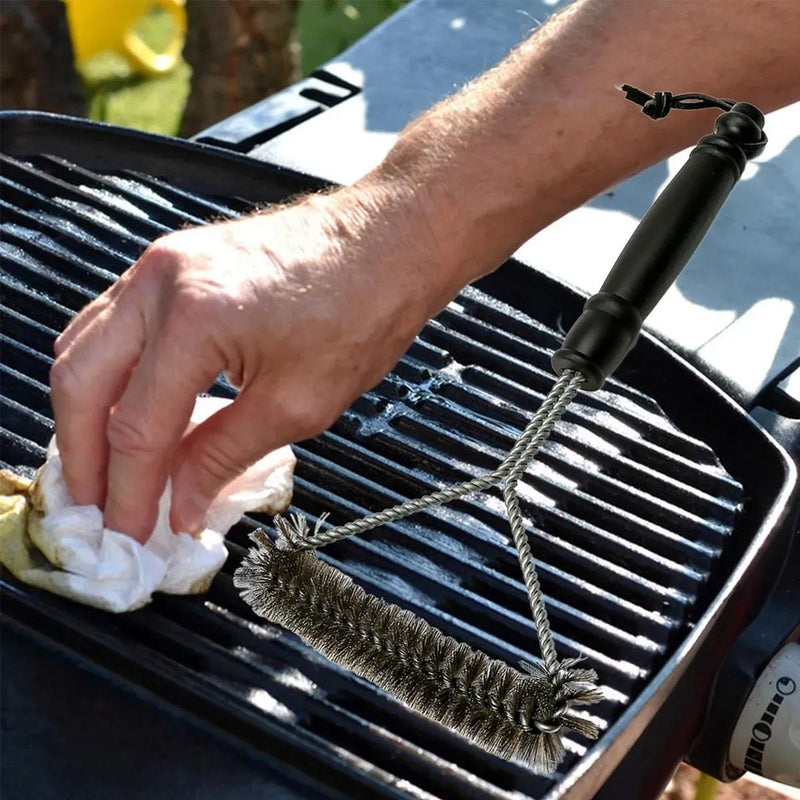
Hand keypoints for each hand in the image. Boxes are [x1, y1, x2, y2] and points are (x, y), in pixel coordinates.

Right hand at [50, 180, 451, 541]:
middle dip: (82, 455)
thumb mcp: (299, 403)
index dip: (129, 491)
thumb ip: (223, 455)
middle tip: (97, 507)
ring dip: (88, 413)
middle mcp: (161, 283)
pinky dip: (111, 374)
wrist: (390, 240)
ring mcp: (162, 265)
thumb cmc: (363, 307)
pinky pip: (113, 324)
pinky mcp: (174, 262)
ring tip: (105, 467)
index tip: (130, 532)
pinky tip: (127, 408)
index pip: (136, 428)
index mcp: (193, 319)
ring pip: (85, 348)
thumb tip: (181, 501)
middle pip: (82, 383)